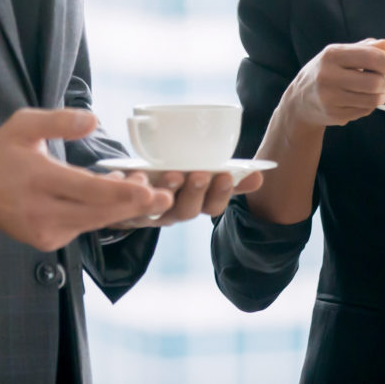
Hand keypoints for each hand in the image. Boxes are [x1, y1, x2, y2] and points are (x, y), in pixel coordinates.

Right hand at [0, 108, 174, 251]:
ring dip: (123, 208)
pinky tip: (119, 197)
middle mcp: (42, 211)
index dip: (120, 190)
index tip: (147, 187)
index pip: (86, 190)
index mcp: (38, 180)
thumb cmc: (3, 152)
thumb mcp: (24, 124)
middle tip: (165, 194)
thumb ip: (59, 121)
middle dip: (134, 204)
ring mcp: (45, 231)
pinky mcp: (48, 241)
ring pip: (95, 222)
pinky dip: (104, 214)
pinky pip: (84, 227)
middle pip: (98, 211)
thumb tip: (94, 120)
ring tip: (146, 189)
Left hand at [108, 168, 266, 228]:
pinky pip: (126, 202)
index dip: (222, 193)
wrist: (125, 197)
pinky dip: (130, 186)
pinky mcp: (124, 208)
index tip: (228, 174)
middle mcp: (173, 212)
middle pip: (187, 211)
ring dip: (167, 191)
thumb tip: (260, 174)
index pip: (213, 205)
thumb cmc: (171, 181)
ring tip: (172, 174)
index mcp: (195, 204)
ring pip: (158, 210)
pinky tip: (135, 173)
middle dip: (195, 192)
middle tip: (200, 173)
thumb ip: (227, 175)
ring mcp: (148, 212)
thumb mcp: (199, 175)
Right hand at [281, 38, 384, 128]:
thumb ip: (366, 48)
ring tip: (378, 89)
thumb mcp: (341, 53)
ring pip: (373, 99)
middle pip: (375, 82)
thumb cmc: (325, 72)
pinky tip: (362, 99)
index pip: (370, 57)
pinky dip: (370, 105)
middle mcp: (329, 76)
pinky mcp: (335, 115)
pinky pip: (365, 111)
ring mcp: (331, 98)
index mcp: (332, 55)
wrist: (299, 100)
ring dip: (382, 95)